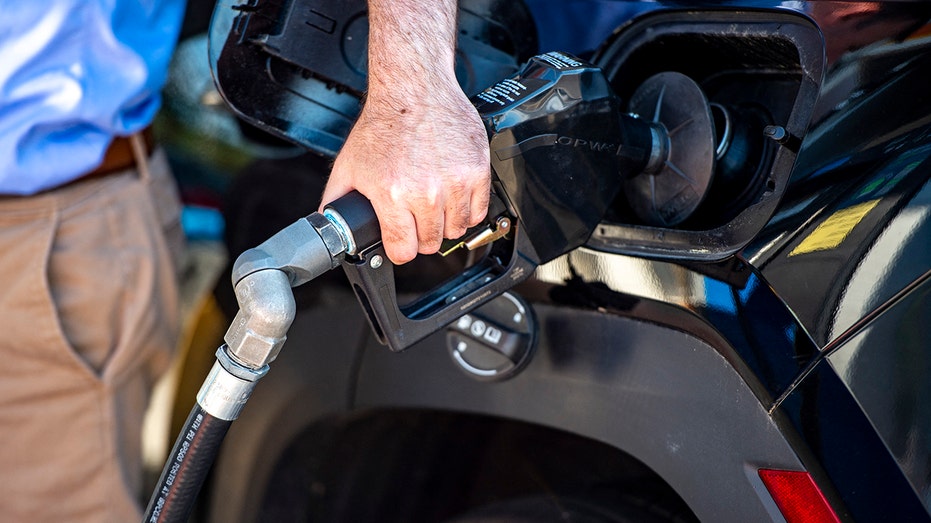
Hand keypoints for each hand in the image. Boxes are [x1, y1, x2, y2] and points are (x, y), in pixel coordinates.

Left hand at [320, 80, 489, 264]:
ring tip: (434, 206)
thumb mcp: (348, 166)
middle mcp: (426, 191)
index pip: (404, 250)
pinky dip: (467, 209)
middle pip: (431, 243)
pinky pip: (479, 211)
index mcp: (393, 193)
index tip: (400, 243)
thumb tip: (330, 225)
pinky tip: (453, 196)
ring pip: (457, 230)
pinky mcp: (477, 171)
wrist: (414, 90)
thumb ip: (337, 201)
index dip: (400, 249)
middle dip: (421, 236)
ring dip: (445, 224)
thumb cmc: (384, 124)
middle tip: (415, 219)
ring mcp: (455, 182)